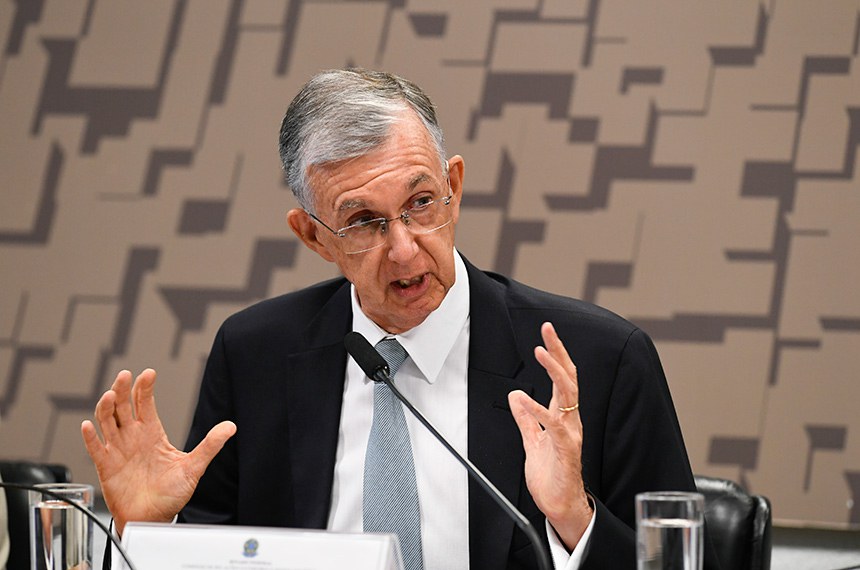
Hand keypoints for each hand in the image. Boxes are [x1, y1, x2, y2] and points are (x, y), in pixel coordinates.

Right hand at [81, 369, 235, 534]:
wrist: (154, 518)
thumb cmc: (172, 495)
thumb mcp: (193, 467)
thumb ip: (210, 445)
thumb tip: (230, 427)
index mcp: (152, 433)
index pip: (145, 403)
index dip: (145, 388)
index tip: (148, 373)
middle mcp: (133, 437)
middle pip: (123, 407)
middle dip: (123, 389)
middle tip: (125, 376)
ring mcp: (118, 450)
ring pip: (107, 422)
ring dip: (106, 408)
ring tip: (111, 396)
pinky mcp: (106, 466)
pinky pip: (95, 448)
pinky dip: (90, 437)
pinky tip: (88, 426)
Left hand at [508, 322, 591, 549]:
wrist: (560, 505)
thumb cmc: (551, 474)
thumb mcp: (532, 440)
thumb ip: (525, 418)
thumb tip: (515, 395)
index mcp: (563, 415)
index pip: (562, 377)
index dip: (556, 353)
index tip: (547, 332)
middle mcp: (570, 419)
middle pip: (568, 377)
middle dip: (558, 352)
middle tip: (548, 329)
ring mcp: (570, 433)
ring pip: (567, 395)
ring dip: (554, 371)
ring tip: (541, 352)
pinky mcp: (566, 449)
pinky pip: (554, 426)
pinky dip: (538, 411)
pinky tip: (525, 398)